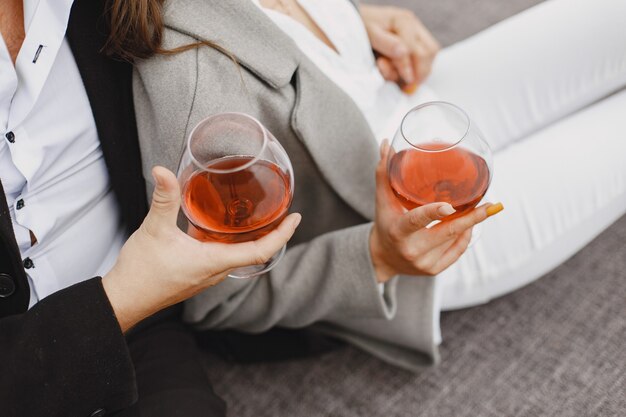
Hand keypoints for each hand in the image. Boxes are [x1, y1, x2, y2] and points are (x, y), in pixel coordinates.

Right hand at [102, 166, 300, 331]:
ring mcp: (207, 276)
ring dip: (251, 238)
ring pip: (238, 255)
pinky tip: (218, 228)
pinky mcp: (197, 275)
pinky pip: (223, 257)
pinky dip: (230, 243)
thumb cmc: (141, 271)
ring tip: (257, 216)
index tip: (295, 219)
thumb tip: (162, 171)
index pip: (261, 251)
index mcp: (214, 261)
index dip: (282, 235)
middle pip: (255, 252)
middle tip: (281, 212)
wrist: (123, 300)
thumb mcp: (155, 229)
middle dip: (271, 233)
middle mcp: (216, 272)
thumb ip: (164, 198)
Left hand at [360, 5, 439, 92]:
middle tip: (408, 86)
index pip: (412, 48)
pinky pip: (428, 56)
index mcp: (403, 21)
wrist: (360, 21)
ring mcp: (418, 32)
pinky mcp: (417, 41)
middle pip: (428, 51)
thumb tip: (403, 53)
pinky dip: (419, 68)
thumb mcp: (370, 34)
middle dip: (419, 72)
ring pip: (431, 54)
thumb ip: (387, 44)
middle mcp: (414, 25)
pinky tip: (406, 74)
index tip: (404, 82)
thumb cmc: (363, 27)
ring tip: (406, 81)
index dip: (407, 67)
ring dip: (421, 71)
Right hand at [370, 141, 500, 282]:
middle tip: (492, 205)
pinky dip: (465, 237)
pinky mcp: (434, 270)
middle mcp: (412, 249)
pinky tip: (470, 225)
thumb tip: (386, 144)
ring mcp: (424, 262)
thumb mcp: (382, 201)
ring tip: (481, 209)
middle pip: (447, 232)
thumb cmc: (384, 223)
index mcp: (398, 231)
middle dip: (472, 218)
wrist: (382, 259)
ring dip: (469, 224)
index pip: (416, 220)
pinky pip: (457, 251)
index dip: (434, 213)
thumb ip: (384, 173)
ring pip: (455, 240)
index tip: (451, 206)